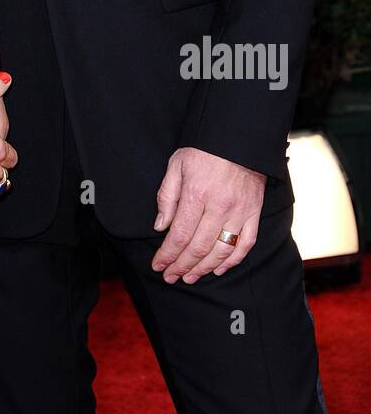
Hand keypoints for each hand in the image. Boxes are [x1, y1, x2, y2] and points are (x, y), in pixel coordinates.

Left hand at [151, 147, 266, 282]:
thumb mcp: (176, 165)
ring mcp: (240, 211)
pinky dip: (233, 261)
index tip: (158, 265)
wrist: (238, 136)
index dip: (167, 255)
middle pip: (198, 247)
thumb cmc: (204, 148)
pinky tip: (219, 268)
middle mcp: (220, 206)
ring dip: (204, 268)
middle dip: (182, 266)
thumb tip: (160, 226)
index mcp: (197, 193)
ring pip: (221, 251)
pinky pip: (246, 244)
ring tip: (190, 277)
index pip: (180, 235)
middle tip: (171, 277)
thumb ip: (167, 197)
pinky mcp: (254, 212)